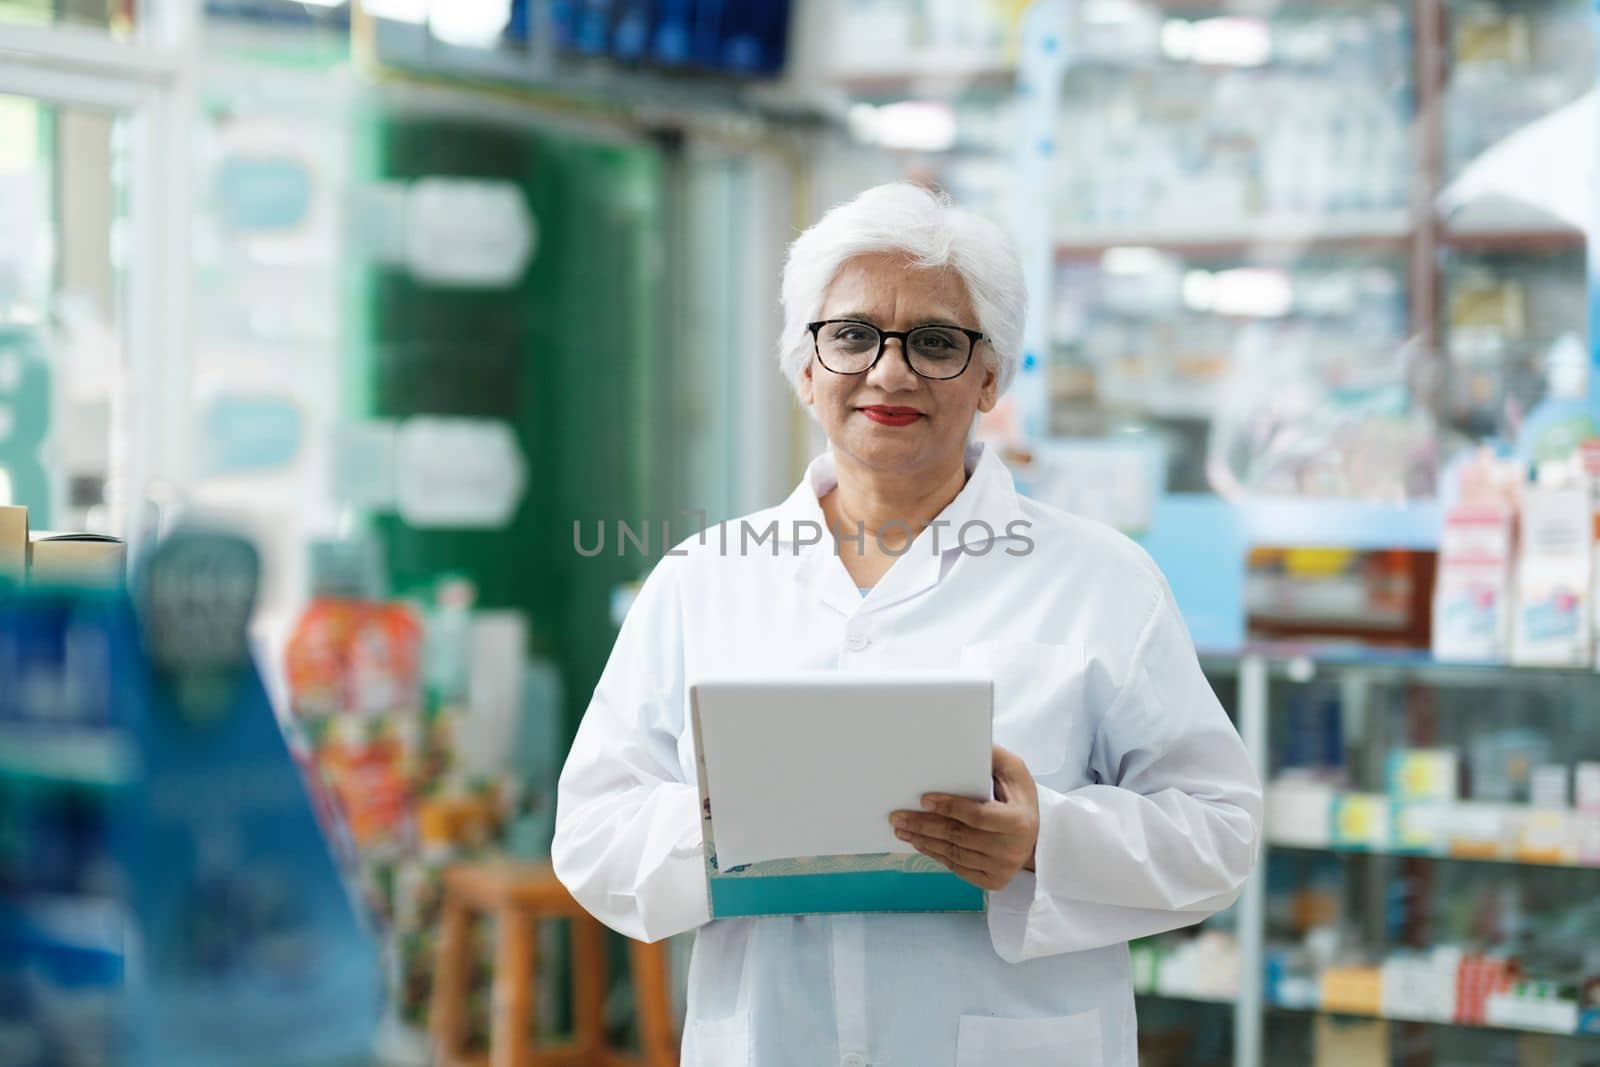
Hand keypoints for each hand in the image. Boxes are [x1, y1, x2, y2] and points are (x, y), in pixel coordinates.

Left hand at [890, 744, 1039, 890]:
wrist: (1035, 835)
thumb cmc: (1019, 799)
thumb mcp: (1014, 771)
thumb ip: (992, 757)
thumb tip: (963, 741)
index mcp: (1018, 822)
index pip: (977, 816)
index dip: (949, 807)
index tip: (924, 799)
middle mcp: (1011, 850)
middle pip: (958, 837)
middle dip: (924, 825)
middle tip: (898, 817)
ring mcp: (1002, 868)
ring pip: (954, 854)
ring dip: (924, 841)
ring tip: (902, 829)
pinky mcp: (993, 881)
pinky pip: (958, 868)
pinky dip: (936, 855)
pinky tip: (920, 843)